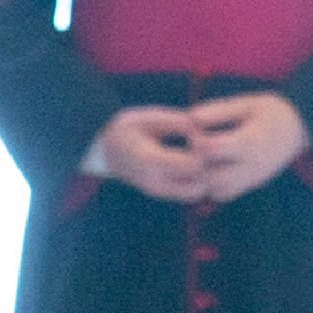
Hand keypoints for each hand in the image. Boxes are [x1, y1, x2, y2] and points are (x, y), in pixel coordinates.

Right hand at [87, 104, 208, 202]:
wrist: (103, 151)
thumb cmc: (126, 128)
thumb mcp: (147, 117)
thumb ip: (175, 121)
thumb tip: (201, 127)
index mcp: (151, 159)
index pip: (193, 163)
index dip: (206, 151)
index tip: (204, 137)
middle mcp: (154, 180)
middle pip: (199, 183)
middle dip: (209, 168)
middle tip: (208, 150)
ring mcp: (156, 191)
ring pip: (196, 193)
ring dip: (204, 177)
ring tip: (201, 158)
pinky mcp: (160, 194)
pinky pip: (187, 195)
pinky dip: (196, 182)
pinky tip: (194, 166)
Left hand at [185, 92, 312, 202]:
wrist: (300, 130)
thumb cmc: (271, 112)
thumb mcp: (248, 103)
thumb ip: (219, 110)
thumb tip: (191, 118)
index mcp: (250, 142)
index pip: (211, 149)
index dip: (196, 139)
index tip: (193, 128)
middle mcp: (251, 166)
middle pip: (210, 177)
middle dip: (195, 164)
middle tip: (192, 147)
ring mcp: (251, 180)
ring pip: (215, 191)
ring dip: (201, 177)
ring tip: (200, 157)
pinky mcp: (249, 186)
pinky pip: (222, 195)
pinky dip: (210, 185)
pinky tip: (209, 167)